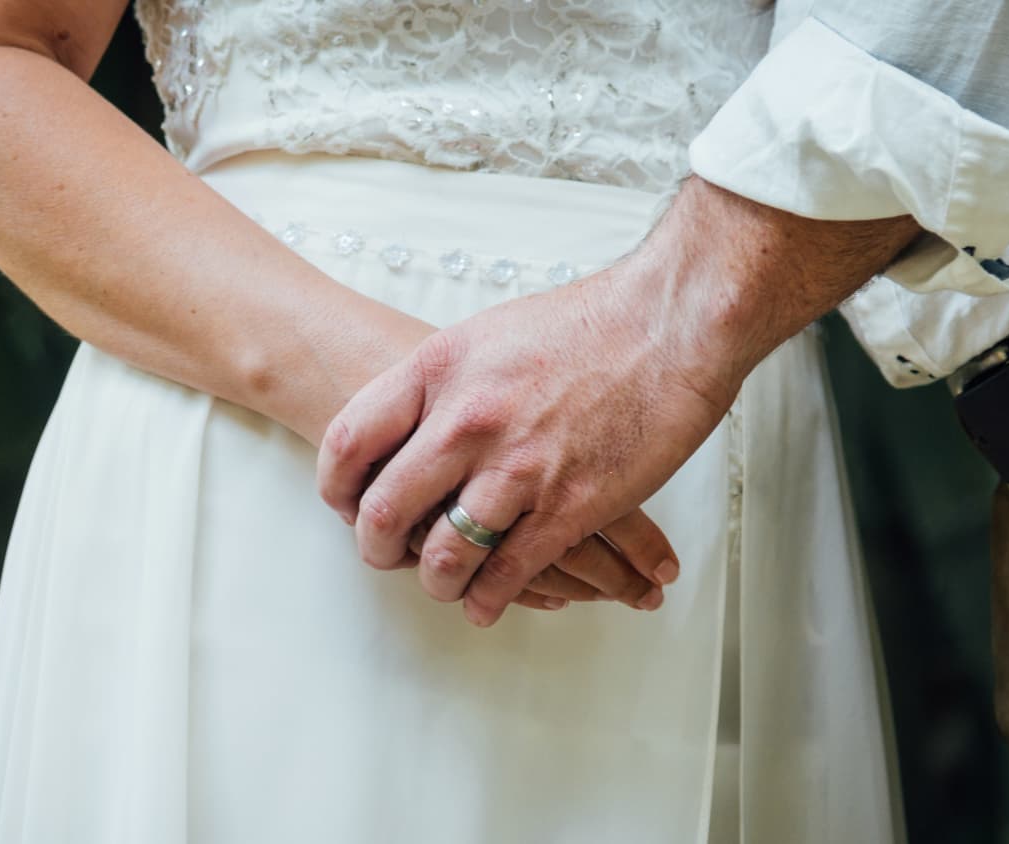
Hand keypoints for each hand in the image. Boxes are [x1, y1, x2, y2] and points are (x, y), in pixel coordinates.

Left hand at [318, 246, 746, 626]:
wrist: (671, 321)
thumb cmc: (589, 322)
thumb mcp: (489, 333)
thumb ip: (444, 380)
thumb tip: (412, 420)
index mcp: (438, 370)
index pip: (349, 440)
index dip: (336, 485)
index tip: (344, 504)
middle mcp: (466, 421)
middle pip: (385, 509)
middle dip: (377, 548)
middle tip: (386, 556)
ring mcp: (516, 467)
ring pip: (444, 555)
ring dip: (436, 582)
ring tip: (442, 585)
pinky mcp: (569, 505)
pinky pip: (509, 573)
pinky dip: (490, 598)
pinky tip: (486, 602)